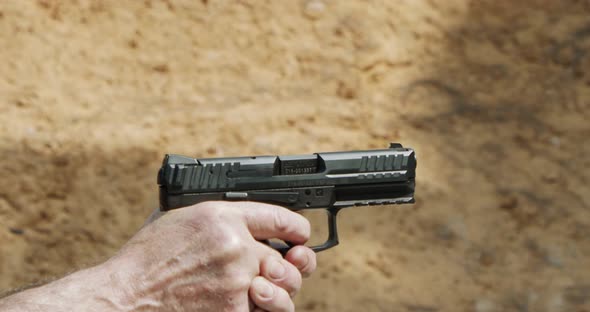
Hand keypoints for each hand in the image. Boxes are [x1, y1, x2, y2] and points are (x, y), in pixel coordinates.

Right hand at [109, 202, 316, 311]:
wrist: (126, 296)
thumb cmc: (147, 258)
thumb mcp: (179, 217)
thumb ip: (216, 214)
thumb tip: (244, 216)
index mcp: (221, 216)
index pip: (280, 216)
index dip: (297, 228)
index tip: (300, 235)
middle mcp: (235, 246)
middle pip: (286, 258)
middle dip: (288, 266)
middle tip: (282, 270)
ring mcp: (236, 280)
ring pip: (283, 288)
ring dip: (279, 292)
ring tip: (265, 291)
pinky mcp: (233, 311)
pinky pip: (262, 311)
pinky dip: (256, 310)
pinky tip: (241, 304)